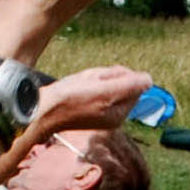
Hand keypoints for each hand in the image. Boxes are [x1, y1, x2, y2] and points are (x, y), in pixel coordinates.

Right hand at [31, 63, 152, 135]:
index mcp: (119, 114)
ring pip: (106, 81)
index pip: (135, 84)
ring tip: (80, 83)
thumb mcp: (103, 90)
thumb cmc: (69, 100)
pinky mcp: (86, 104)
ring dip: (95, 76)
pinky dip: (87, 79)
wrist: (39, 108)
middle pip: (121, 82)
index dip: (121, 75)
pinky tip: (75, 85)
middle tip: (89, 81)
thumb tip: (149, 80)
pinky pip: (94, 83)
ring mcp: (99, 109)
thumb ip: (129, 84)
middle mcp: (112, 114)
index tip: (103, 79)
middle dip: (107, 76)